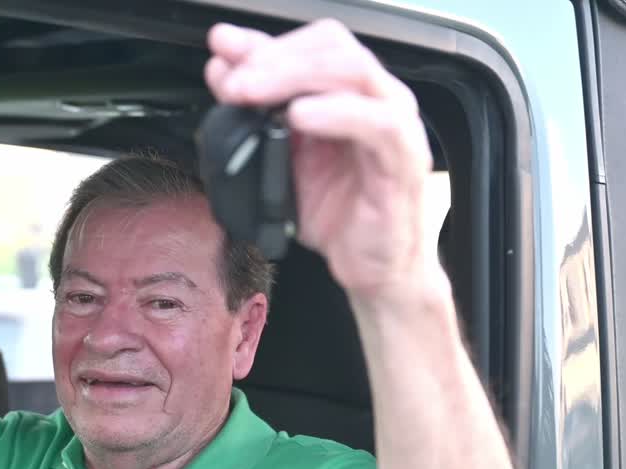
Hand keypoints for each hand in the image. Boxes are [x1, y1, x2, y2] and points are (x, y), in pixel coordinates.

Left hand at [205, 20, 436, 299]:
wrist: (372, 268)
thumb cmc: (337, 213)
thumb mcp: (282, 157)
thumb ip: (258, 111)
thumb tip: (221, 69)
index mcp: (350, 93)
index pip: (313, 43)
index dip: (266, 43)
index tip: (223, 50)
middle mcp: (378, 100)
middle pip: (332, 48)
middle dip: (273, 59)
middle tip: (233, 83)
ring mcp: (395, 127)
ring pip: (353, 72)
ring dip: (294, 77)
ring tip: (252, 94)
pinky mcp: (404, 162)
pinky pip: (378, 124)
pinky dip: (335, 112)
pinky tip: (298, 116)